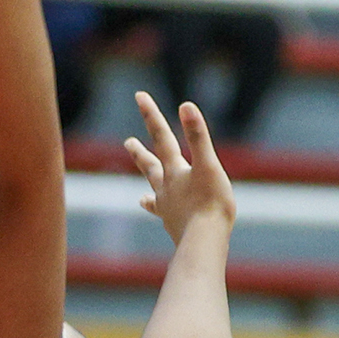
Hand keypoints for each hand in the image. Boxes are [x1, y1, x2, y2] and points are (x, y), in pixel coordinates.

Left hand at [126, 92, 237, 243]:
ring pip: (155, 193)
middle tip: (128, 142)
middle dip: (140, 152)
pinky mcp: (174, 226)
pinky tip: (155, 212)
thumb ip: (197, 135)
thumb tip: (185, 104)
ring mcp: (168, 208)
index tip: (139, 95)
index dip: (151, 114)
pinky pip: (164, 216)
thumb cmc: (210, 204)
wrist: (204, 242)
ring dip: (149, 187)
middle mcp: (166, 188)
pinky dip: (158, 211)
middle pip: (151, 165)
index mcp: (175, 171)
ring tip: (141, 196)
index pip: (162, 136)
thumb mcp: (208, 165)